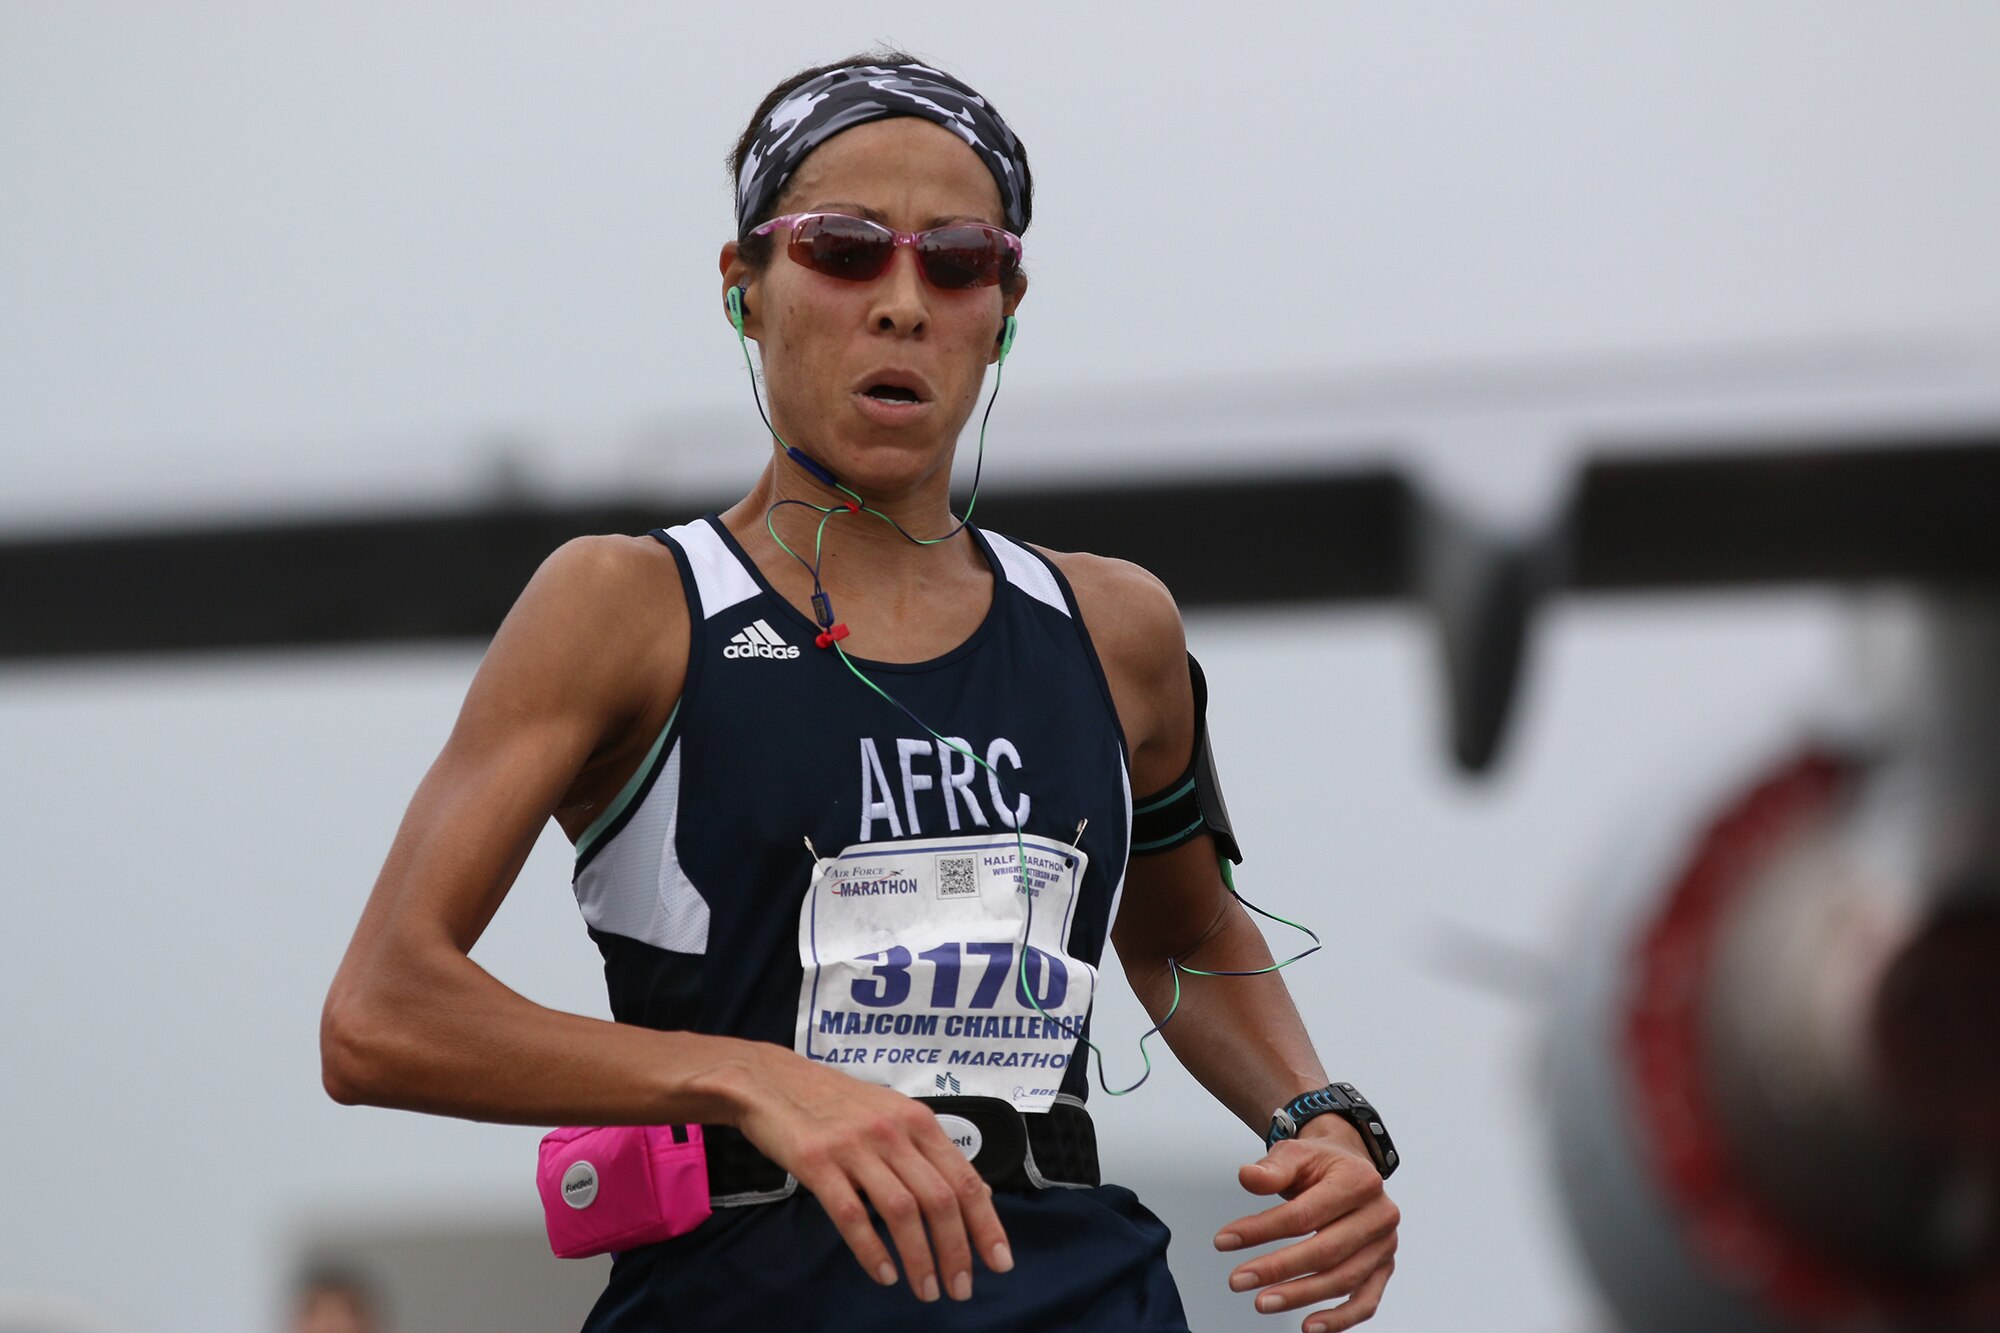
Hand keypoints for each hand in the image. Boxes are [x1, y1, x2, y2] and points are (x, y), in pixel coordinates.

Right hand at [731, 1050, 1012, 1303]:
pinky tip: (884, 1274)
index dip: (986, 1224)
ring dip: (919, 1258)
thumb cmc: (835, 1102)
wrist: (772, 1080)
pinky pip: (851, 1215)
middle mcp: (893, 1132)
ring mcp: (855, 1147)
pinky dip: (871, 1250)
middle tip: (961, 1289)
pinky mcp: (818, 1162)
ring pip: (901, 1211)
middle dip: (956, 1251)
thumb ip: (927, 1151)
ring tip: (927, 1290)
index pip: (964, 1179)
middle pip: (939, 1200)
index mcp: (918, 1121)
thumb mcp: (892, 1114)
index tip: (1000, 1262)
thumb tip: (973, 1192)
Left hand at [1214, 1119, 1398, 1330]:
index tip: (1224, 1241)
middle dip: (1277, 1269)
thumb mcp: (1295, 1154)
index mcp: (1360, 1181)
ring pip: (1343, 1280)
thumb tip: (1247, 1177)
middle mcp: (1380, 1214)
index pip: (1304, 1214)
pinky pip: (1366, 1301)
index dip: (1261, 1230)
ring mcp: (1385, 1245)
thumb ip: (1272, 1168)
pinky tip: (1309, 1327)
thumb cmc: (1321, 1164)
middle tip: (1238, 1280)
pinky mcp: (1384, 1268)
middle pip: (1325, 1251)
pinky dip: (1340, 1319)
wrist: (1350, 1168)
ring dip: (1300, 1296)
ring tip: (1261, 1302)